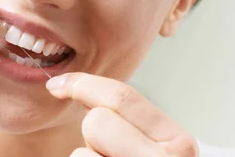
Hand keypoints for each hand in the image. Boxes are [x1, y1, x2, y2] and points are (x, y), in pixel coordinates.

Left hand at [46, 73, 197, 156]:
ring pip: (81, 155)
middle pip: (96, 123)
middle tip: (112, 154)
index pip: (122, 97)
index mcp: (178, 142)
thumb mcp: (152, 145)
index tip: (56, 85)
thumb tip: (66, 85)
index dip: (82, 83)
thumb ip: (126, 118)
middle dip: (92, 135)